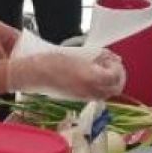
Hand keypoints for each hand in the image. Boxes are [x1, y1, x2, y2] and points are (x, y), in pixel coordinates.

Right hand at [8, 50, 126, 99]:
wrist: (33, 75)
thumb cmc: (50, 62)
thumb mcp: (76, 54)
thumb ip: (95, 56)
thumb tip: (108, 56)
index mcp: (89, 78)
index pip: (114, 76)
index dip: (117, 66)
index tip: (111, 57)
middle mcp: (89, 90)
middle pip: (115, 88)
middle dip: (118, 75)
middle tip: (112, 64)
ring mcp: (84, 96)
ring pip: (107, 93)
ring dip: (110, 80)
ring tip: (102, 68)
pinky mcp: (79, 98)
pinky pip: (97, 94)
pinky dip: (100, 85)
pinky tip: (92, 74)